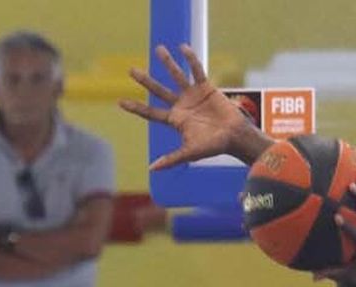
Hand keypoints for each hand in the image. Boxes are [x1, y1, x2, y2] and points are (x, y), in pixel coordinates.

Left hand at [120, 45, 271, 169]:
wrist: (234, 136)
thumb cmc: (213, 147)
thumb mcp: (190, 153)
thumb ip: (172, 159)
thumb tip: (152, 169)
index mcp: (175, 120)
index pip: (151, 113)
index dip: (137, 108)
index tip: (121, 102)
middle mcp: (181, 106)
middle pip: (158, 91)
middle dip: (145, 81)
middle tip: (131, 70)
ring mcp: (193, 95)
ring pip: (176, 76)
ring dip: (167, 63)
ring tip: (158, 49)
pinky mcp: (206, 88)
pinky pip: (197, 71)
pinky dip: (191, 60)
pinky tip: (182, 48)